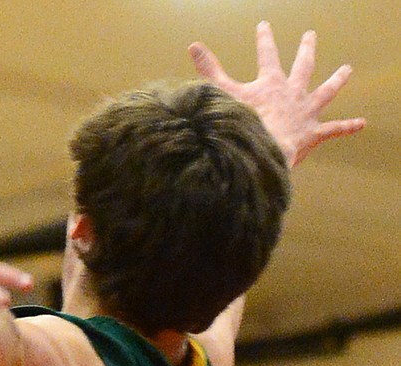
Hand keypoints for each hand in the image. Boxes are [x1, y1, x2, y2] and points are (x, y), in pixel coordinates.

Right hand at [188, 23, 364, 167]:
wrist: (262, 151)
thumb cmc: (243, 125)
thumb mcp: (223, 95)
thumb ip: (210, 71)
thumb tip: (193, 45)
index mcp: (272, 82)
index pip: (267, 54)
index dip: (264, 39)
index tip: (264, 26)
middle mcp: (293, 92)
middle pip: (303, 65)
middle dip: (306, 49)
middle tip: (310, 35)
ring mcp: (306, 111)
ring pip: (326, 91)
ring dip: (337, 79)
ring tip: (347, 70)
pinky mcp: (313, 133)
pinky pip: (334, 129)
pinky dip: (347, 127)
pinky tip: (361, 123)